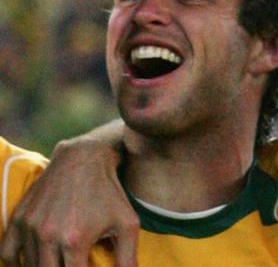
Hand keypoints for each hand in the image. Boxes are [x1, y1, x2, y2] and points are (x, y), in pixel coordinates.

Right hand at [0, 121, 138, 266]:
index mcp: (74, 241)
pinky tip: (35, 260)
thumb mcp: (128, 224)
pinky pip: (8, 252)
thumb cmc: (110, 192)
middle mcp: (47, 236)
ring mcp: (30, 226)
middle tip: (74, 263)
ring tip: (61, 261)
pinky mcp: (19, 217)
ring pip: (30, 266)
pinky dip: (19, 261)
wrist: (84, 158)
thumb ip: (128, 258)